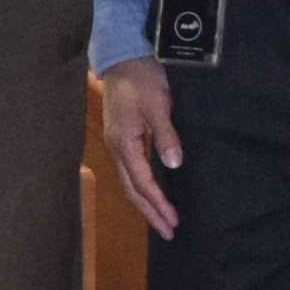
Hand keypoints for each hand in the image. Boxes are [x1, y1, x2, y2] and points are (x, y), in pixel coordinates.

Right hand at [97, 58, 186, 239]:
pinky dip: (141, 187)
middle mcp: (117, 148)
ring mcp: (116, 143)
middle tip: (168, 232)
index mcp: (124, 143)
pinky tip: (150, 192)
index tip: (173, 221)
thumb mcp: (157, 105)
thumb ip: (166, 135)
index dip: (158, 204)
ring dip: (144, 203)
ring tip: (160, 220)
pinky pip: (130, 171)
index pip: (142, 182)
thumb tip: (173, 165)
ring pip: (128, 182)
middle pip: (131, 189)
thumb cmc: (141, 79)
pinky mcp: (120, 138)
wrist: (122, 58)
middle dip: (149, 213)